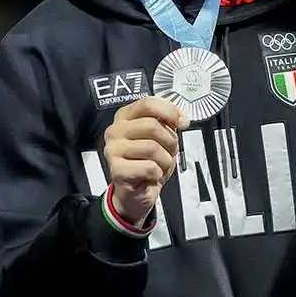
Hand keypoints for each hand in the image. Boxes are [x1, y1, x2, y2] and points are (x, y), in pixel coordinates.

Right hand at [102, 97, 185, 225]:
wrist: (136, 192)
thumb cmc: (148, 162)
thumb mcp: (161, 137)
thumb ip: (168, 122)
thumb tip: (181, 120)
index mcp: (124, 117)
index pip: (148, 104)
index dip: (169, 112)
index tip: (182, 123)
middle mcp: (115, 130)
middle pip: (152, 126)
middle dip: (169, 141)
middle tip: (168, 152)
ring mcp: (113, 150)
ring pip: (152, 148)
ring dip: (165, 161)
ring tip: (159, 166)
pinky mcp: (116, 170)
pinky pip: (149, 167)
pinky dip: (157, 174)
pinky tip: (151, 176)